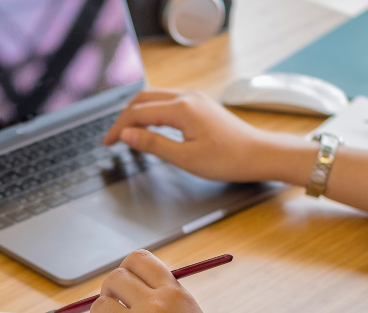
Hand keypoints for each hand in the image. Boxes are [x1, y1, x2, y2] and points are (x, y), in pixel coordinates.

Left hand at [90, 250, 257, 312]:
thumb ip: (167, 305)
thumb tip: (133, 295)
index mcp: (176, 294)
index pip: (139, 260)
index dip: (124, 270)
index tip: (121, 286)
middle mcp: (156, 306)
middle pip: (114, 279)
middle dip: (106, 293)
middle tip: (109, 309)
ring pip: (99, 308)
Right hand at [103, 89, 271, 181]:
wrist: (259, 154)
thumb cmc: (228, 159)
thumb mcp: (186, 158)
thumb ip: (153, 144)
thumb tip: (127, 135)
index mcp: (181, 108)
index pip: (138, 113)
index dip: (119, 128)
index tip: (108, 143)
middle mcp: (187, 97)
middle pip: (143, 99)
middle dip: (124, 117)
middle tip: (113, 137)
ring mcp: (195, 99)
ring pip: (156, 98)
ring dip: (138, 113)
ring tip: (127, 132)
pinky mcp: (201, 105)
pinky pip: (169, 102)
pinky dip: (153, 112)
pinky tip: (150, 126)